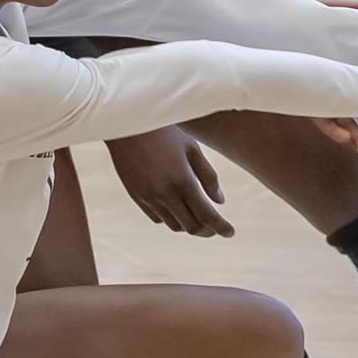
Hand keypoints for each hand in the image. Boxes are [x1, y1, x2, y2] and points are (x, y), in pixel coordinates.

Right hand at [106, 126, 233, 236]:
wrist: (127, 124)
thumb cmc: (165, 131)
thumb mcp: (192, 148)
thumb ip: (208, 176)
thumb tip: (220, 202)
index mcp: (183, 181)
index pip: (207, 215)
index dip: (221, 227)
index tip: (230, 232)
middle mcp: (165, 194)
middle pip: (191, 226)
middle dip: (207, 231)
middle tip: (216, 229)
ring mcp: (149, 197)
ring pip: (174, 225)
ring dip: (189, 226)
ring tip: (198, 219)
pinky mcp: (136, 196)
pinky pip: (157, 218)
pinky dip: (170, 219)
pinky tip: (176, 210)